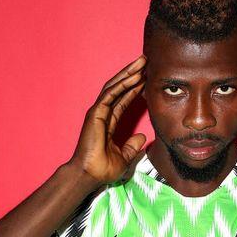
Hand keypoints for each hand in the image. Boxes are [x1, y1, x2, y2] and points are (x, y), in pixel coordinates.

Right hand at [70, 55, 146, 185]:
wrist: (89, 175)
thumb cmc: (102, 169)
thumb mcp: (124, 157)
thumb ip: (132, 146)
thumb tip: (142, 138)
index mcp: (108, 123)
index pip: (123, 100)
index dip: (134, 88)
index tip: (146, 78)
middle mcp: (102, 114)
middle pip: (119, 88)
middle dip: (132, 74)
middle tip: (146, 61)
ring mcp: (98, 112)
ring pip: (115, 86)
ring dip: (129, 73)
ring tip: (142, 62)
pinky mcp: (96, 113)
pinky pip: (111, 94)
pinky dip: (123, 83)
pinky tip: (135, 76)